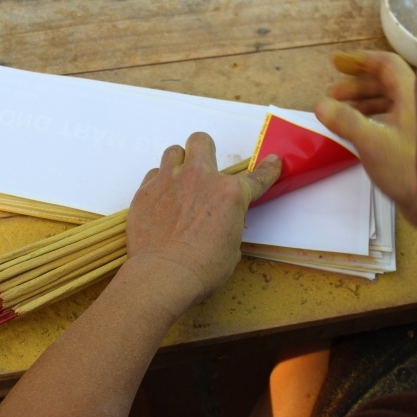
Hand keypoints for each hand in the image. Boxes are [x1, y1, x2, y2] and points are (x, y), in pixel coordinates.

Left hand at [126, 132, 280, 304]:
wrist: (163, 275)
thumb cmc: (200, 269)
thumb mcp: (230, 250)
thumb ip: (228, 226)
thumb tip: (221, 227)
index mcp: (230, 194)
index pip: (256, 177)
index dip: (267, 169)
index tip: (271, 162)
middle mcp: (199, 178)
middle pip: (201, 141)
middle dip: (205, 151)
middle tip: (204, 169)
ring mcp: (169, 181)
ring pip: (173, 151)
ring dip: (179, 163)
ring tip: (179, 182)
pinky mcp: (145, 191)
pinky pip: (153, 175)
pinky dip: (158, 184)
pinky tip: (160, 202)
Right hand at [314, 51, 416, 228]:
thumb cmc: (409, 170)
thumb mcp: (371, 143)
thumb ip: (345, 121)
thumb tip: (321, 105)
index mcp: (411, 97)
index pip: (387, 65)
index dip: (361, 61)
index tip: (339, 63)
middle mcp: (415, 105)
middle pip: (385, 83)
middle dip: (356, 85)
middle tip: (333, 93)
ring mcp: (414, 123)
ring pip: (386, 102)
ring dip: (361, 102)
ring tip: (340, 111)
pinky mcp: (410, 140)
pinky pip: (387, 119)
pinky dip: (368, 118)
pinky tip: (355, 130)